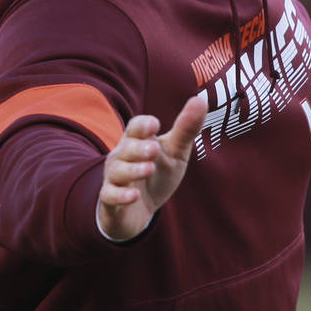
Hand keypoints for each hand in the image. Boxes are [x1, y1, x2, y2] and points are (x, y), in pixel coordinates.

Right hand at [97, 95, 208, 240]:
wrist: (140, 209)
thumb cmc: (158, 174)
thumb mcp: (175, 152)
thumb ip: (186, 129)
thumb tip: (200, 101)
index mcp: (137, 141)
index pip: (135, 127)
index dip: (143, 125)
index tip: (155, 125)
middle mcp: (122, 157)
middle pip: (126, 148)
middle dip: (139, 148)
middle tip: (154, 149)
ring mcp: (114, 178)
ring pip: (117, 171)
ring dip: (133, 170)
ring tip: (149, 169)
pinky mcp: (110, 200)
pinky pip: (110, 196)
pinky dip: (121, 196)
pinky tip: (134, 196)